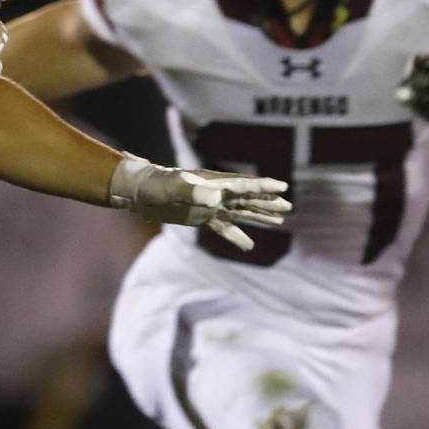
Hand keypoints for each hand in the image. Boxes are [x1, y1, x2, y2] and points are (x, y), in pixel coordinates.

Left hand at [108, 153, 290, 250]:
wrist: (139, 191)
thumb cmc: (156, 185)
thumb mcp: (174, 187)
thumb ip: (193, 190)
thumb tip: (216, 198)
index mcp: (213, 183)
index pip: (243, 185)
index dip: (263, 186)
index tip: (282, 186)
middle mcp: (216, 192)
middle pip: (248, 198)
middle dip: (267, 202)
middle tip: (288, 206)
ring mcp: (210, 205)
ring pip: (241, 211)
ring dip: (259, 215)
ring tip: (280, 221)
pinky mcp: (202, 217)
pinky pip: (225, 228)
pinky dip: (238, 236)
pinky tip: (250, 245)